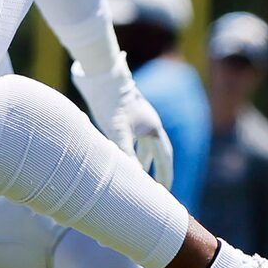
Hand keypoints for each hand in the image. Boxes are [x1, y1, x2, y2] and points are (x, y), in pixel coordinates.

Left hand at [73, 54, 174, 191]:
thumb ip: (126, 154)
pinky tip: (123, 153)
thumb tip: (135, 177)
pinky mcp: (127, 114)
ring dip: (145, 159)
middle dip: (160, 170)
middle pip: (160, 152)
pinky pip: (135, 136)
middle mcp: (150, 123)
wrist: (101, 75)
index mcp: (153, 128)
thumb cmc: (109, 103)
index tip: (165, 192)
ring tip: (141, 174)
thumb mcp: (116, 132)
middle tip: (159, 187)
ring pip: (146, 144)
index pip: (165, 157)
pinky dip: (132, 148)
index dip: (166, 175)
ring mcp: (140, 117)